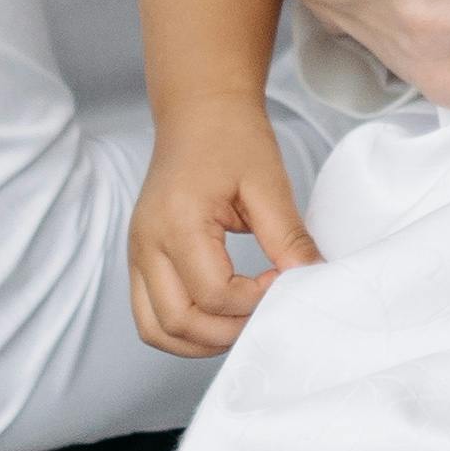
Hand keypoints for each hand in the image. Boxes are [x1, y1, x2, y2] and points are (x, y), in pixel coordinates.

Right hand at [130, 104, 323, 357]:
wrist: (199, 110)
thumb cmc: (232, 138)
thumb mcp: (268, 183)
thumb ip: (288, 237)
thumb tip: (312, 279)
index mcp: (177, 222)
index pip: (214, 294)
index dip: (254, 301)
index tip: (283, 281)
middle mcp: (146, 243)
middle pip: (178, 322)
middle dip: (227, 332)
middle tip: (265, 312)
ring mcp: (137, 252)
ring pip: (156, 329)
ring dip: (200, 340)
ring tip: (242, 321)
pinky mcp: (140, 257)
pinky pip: (150, 314)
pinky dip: (183, 328)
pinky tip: (219, 315)